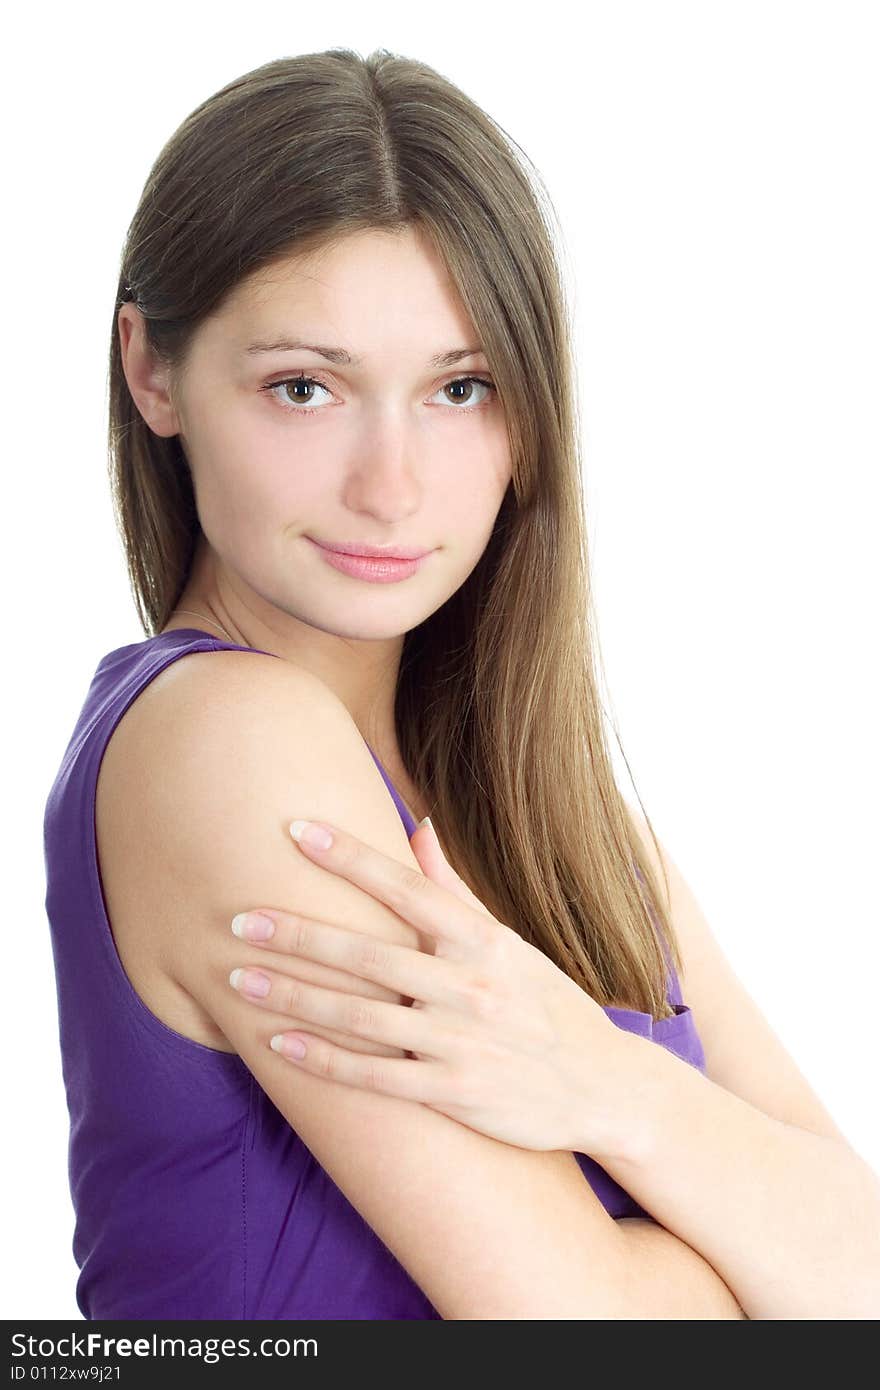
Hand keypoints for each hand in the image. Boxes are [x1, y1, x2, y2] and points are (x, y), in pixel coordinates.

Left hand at [227, 816, 634, 1156]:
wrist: (602, 1087)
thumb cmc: (546, 1004)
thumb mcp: (509, 942)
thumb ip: (454, 888)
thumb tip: (415, 823)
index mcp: (485, 940)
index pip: (406, 887)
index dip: (350, 856)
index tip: (296, 830)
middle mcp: (472, 985)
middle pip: (370, 952)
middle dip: (300, 934)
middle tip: (239, 918)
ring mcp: (462, 1042)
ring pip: (361, 1016)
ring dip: (295, 997)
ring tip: (239, 979)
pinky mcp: (454, 1094)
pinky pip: (375, 1076)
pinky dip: (324, 1061)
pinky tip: (279, 1046)